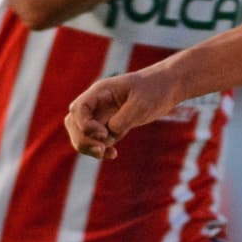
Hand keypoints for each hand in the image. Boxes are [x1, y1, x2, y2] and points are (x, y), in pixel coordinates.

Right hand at [64, 67, 179, 157]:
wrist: (168, 87)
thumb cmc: (155, 90)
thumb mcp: (140, 104)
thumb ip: (122, 119)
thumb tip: (108, 134)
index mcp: (100, 92)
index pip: (78, 109)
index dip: (84, 125)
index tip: (103, 133)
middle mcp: (97, 103)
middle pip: (74, 123)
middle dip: (83, 139)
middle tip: (101, 149)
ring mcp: (103, 114)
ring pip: (82, 134)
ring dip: (89, 147)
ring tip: (106, 154)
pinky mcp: (111, 125)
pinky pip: (97, 140)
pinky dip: (101, 149)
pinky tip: (113, 154)